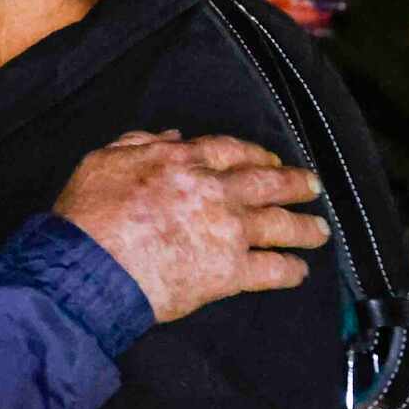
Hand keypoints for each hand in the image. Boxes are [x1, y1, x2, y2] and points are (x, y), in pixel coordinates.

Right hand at [54, 132, 327, 322]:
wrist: (89, 267)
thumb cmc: (88, 215)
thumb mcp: (103, 160)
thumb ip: (138, 143)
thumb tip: (171, 135)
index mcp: (183, 160)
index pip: (231, 151)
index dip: (256, 154)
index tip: (270, 159)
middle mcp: (214, 191)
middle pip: (268, 183)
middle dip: (295, 183)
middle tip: (312, 185)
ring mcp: (227, 232)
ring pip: (280, 225)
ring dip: (305, 227)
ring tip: (320, 230)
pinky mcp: (229, 273)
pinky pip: (272, 271)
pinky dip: (290, 271)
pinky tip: (300, 272)